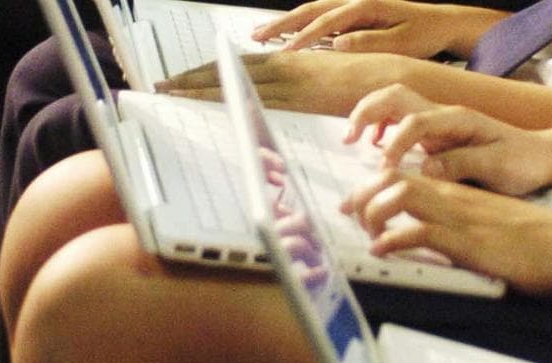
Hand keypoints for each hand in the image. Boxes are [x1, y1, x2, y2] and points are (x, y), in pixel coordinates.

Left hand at [157, 52, 416, 115]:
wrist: (391, 80)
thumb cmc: (364, 89)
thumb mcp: (326, 87)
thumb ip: (302, 96)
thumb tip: (280, 110)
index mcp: (289, 64)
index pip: (238, 68)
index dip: (208, 73)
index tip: (181, 79)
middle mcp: (284, 68)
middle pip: (228, 72)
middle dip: (192, 78)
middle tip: (160, 85)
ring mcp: (289, 82)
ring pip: (234, 81)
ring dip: (200, 86)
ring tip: (170, 91)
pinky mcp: (298, 96)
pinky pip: (255, 96)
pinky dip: (227, 97)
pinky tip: (206, 102)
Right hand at [251, 0, 464, 56]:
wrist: (441, 23)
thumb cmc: (424, 33)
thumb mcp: (402, 41)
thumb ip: (369, 42)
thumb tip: (338, 45)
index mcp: (366, 5)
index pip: (329, 20)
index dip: (306, 36)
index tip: (287, 51)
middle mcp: (356, 1)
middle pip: (311, 9)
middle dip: (282, 24)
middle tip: (256, 36)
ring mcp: (353, 7)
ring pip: (312, 12)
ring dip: (286, 23)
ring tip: (261, 35)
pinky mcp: (353, 17)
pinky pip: (321, 20)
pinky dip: (300, 26)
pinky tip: (285, 37)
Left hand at [340, 170, 551, 294]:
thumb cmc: (531, 241)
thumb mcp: (487, 224)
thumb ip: (460, 223)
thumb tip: (434, 238)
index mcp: (457, 191)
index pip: (405, 174)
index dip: (372, 186)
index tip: (355, 206)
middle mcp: (453, 196)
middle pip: (393, 176)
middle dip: (362, 194)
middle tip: (350, 218)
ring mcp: (458, 216)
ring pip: (399, 195)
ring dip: (373, 213)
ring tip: (367, 235)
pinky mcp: (465, 241)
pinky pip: (417, 232)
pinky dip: (392, 240)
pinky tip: (382, 252)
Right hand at [346, 85, 551, 194]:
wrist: (541, 157)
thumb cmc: (522, 163)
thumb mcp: (497, 167)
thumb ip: (461, 165)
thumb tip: (425, 169)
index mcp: (458, 120)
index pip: (414, 122)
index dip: (395, 144)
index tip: (385, 169)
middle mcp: (444, 115)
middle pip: (395, 96)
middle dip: (367, 112)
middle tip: (348, 138)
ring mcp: (439, 122)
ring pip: (395, 104)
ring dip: (370, 116)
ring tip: (352, 141)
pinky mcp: (437, 134)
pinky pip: (401, 121)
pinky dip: (382, 128)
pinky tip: (377, 147)